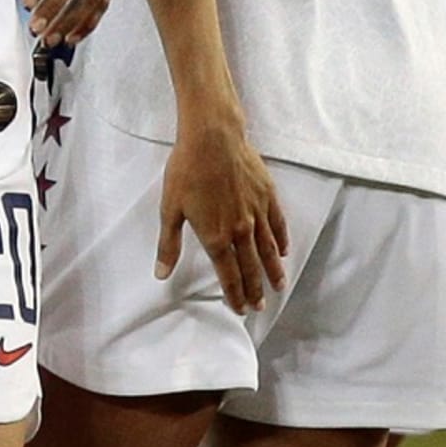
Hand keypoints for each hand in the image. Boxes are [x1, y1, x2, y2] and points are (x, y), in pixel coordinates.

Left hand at [158, 105, 288, 313]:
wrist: (212, 138)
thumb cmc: (187, 170)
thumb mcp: (170, 209)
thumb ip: (168, 245)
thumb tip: (161, 273)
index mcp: (215, 237)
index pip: (228, 275)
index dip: (234, 295)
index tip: (240, 309)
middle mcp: (240, 230)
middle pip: (250, 268)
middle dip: (255, 290)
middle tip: (260, 307)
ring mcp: (257, 213)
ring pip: (268, 250)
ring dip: (273, 271)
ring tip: (278, 286)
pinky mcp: (267, 195)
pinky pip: (278, 224)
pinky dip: (281, 240)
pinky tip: (284, 251)